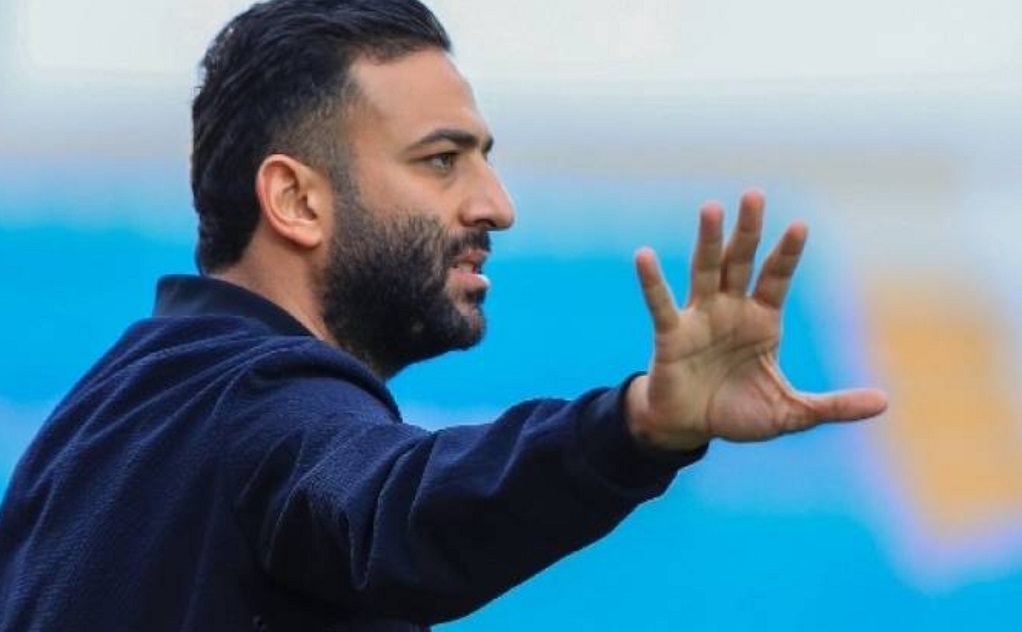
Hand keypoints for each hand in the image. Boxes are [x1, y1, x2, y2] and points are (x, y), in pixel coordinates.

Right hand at [625, 190, 887, 451]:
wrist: (690, 429)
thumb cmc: (738, 414)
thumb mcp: (792, 413)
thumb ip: (834, 405)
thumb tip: (884, 402)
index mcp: (762, 321)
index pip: (777, 278)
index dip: (787, 254)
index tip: (800, 226)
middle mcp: (731, 309)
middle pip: (742, 261)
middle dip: (748, 230)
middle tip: (754, 195)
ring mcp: (699, 318)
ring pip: (705, 270)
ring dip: (708, 240)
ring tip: (712, 208)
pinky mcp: (671, 335)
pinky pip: (660, 304)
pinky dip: (652, 280)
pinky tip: (644, 256)